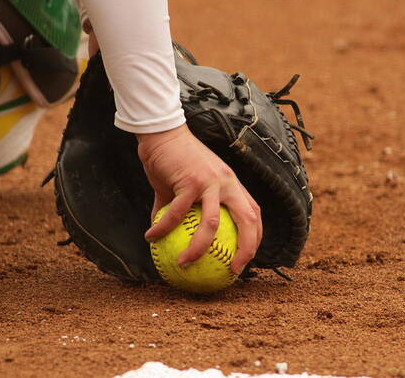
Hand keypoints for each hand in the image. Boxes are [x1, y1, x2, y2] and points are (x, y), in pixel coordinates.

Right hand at [137, 125, 261, 273]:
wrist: (162, 134)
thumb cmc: (174, 160)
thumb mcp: (183, 186)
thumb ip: (180, 209)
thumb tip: (166, 235)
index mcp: (231, 184)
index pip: (253, 213)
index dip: (254, 237)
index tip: (244, 258)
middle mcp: (227, 183)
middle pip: (248, 219)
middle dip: (247, 248)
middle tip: (233, 271)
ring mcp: (211, 181)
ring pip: (212, 223)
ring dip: (199, 248)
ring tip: (184, 264)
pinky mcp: (190, 181)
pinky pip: (177, 213)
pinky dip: (163, 229)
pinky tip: (150, 238)